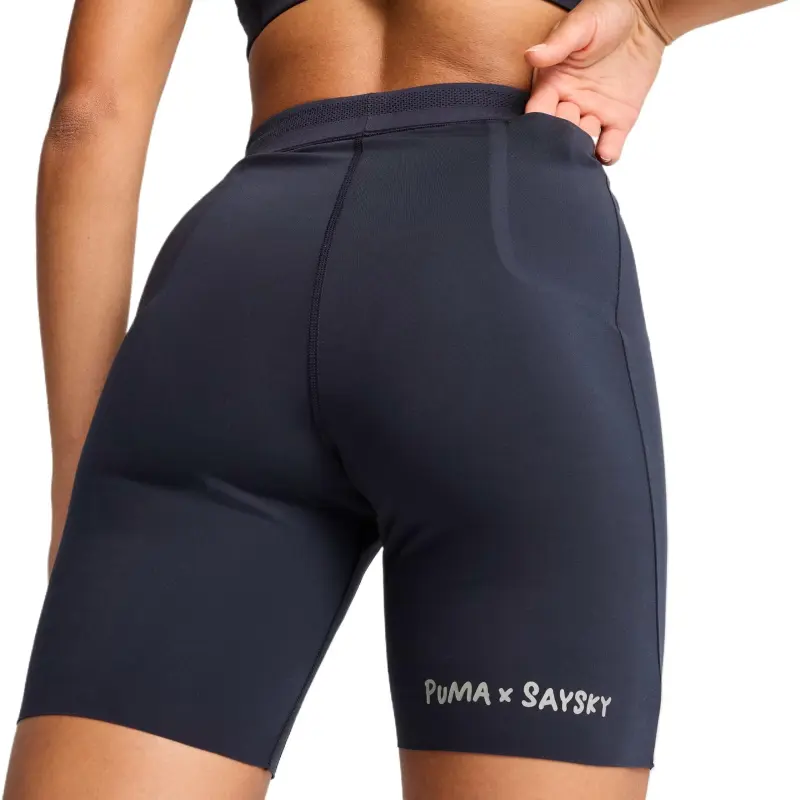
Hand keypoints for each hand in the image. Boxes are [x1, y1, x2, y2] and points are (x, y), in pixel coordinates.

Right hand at [524, 0, 669, 164]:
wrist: (646, 17)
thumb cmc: (608, 13)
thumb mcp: (581, 24)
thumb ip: (558, 44)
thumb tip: (532, 55)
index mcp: (553, 84)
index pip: (537, 112)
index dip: (539, 121)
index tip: (546, 119)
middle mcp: (569, 103)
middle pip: (556, 133)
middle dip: (561, 134)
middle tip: (574, 118)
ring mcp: (594, 114)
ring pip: (580, 144)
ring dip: (581, 146)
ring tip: (591, 129)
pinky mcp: (618, 120)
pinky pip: (608, 146)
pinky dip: (606, 154)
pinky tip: (606, 151)